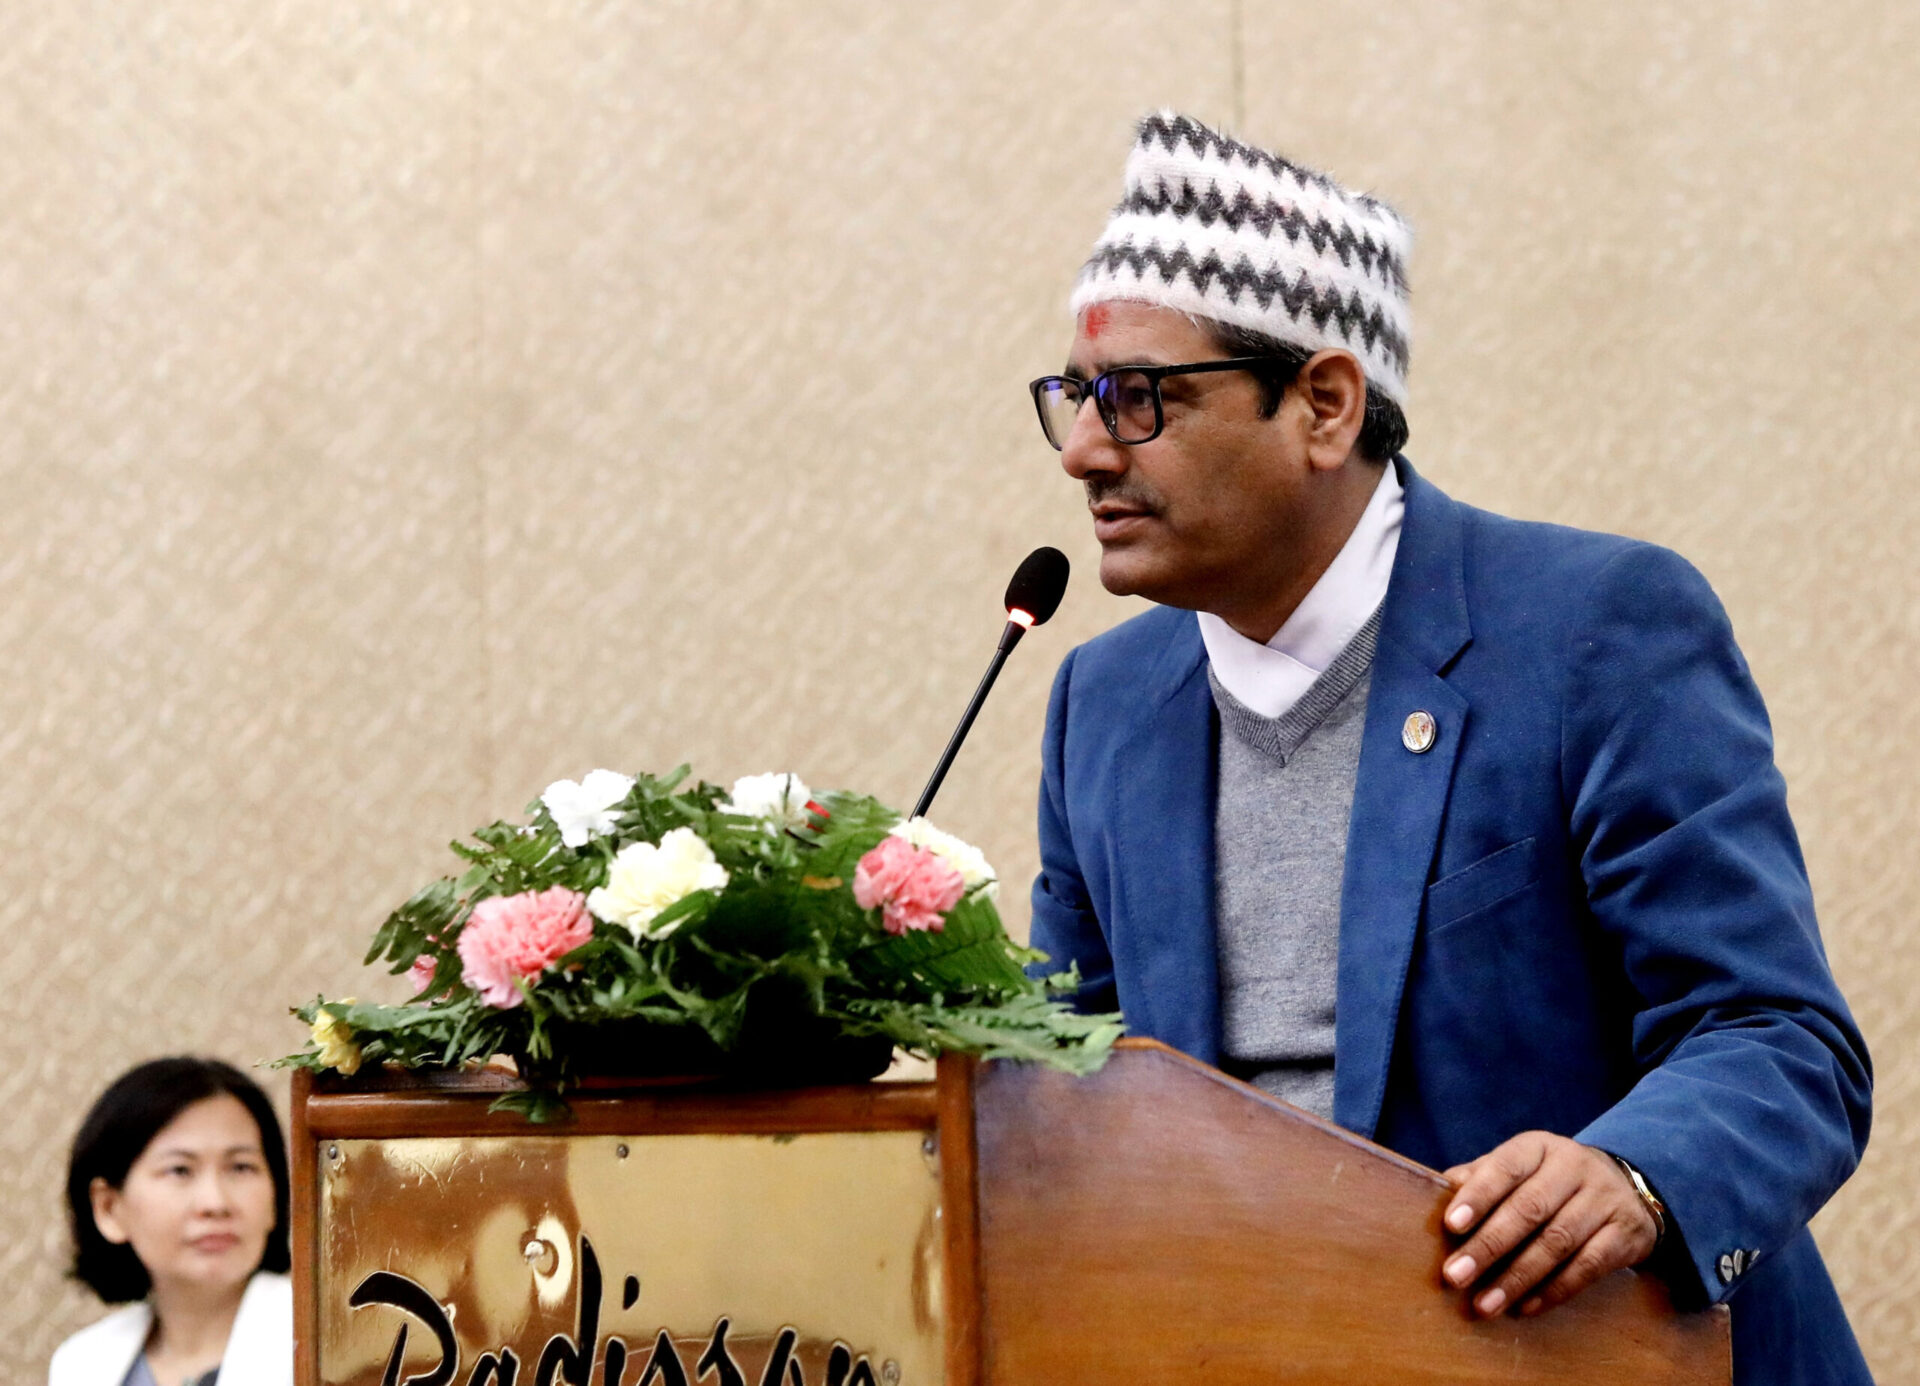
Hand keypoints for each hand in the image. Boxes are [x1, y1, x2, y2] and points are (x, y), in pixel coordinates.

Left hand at [1440, 1132, 1658, 1316]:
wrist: (1626, 1188)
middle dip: (1489, 1246)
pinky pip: (1588, 1267)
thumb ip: (1481, 1178)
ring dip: (1517, 1278)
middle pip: (1529, 1209)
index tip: (1451, 1225)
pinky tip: (1525, 1306)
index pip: (1505, 1166)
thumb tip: (1437, 1193)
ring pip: (1557, 1242)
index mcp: (1538, 1147)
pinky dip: (1554, 1290)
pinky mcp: (1627, 1234)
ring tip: (1485, 1303)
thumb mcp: (1520, 1168)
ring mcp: (1604, 1199)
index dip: (1478, 1195)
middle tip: (1456, 1276)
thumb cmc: (1552, 1181)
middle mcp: (1573, 1167)